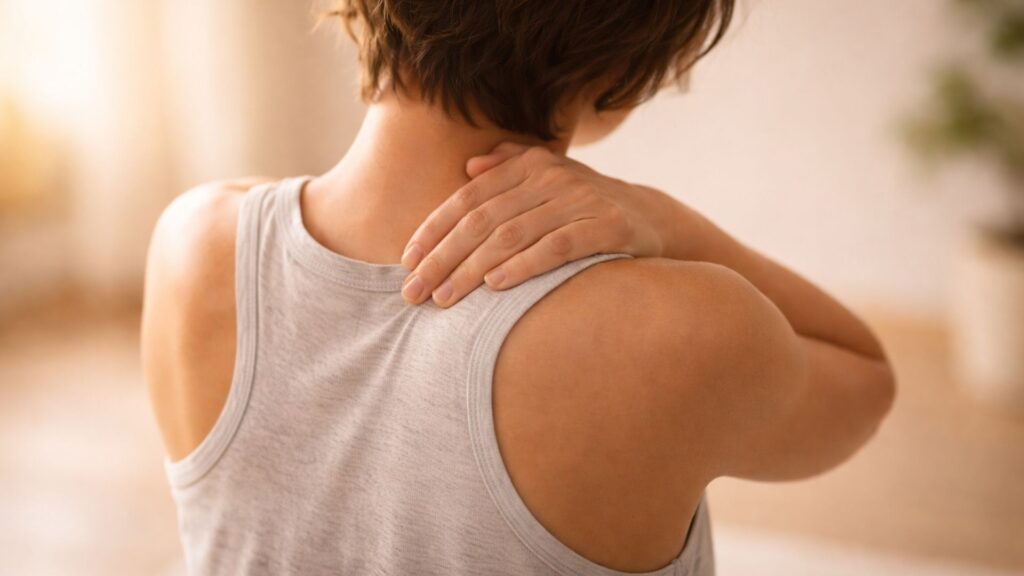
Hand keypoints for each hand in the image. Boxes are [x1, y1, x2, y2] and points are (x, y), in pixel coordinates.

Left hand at [399, 142, 672, 307]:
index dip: (432, 230)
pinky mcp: (606, 227)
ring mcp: (580, 200)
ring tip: (443, 298)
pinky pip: (555, 248)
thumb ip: (508, 168)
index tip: (405, 262)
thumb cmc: (584, 205)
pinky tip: (494, 286)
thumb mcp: (549, 180)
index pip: (467, 199)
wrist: (652, 218)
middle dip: (441, 258)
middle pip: (481, 221)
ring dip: (471, 270)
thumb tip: (467, 168)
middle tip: (413, 292)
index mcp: (529, 165)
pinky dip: (522, 266)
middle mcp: (551, 177)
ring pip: (511, 236)